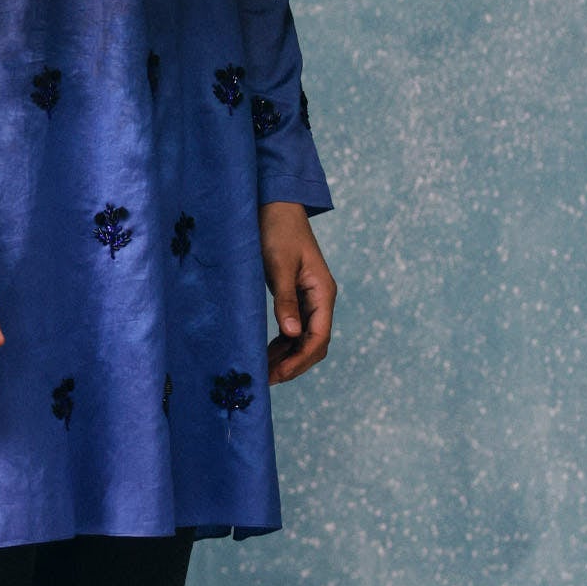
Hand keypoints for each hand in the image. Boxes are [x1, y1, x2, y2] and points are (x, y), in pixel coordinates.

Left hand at [260, 202, 334, 383]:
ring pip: (303, 339)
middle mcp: (320, 299)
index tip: (277, 374)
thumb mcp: (279, 265)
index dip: (300, 359)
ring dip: (286, 357)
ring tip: (263, 371)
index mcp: (323, 292)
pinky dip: (282, 345)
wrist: (275, 206)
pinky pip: (293, 329)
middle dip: (293, 364)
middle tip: (266, 379)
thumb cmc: (277, 230)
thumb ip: (285, 299)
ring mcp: (309, 299)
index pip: (319, 337)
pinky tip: (266, 353)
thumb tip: (290, 334)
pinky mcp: (295, 297)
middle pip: (314, 344)